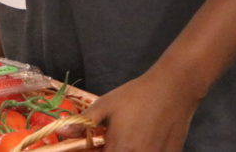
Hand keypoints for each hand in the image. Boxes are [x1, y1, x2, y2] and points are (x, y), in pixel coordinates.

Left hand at [79, 67, 201, 151]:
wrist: (173, 89)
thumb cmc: (137, 95)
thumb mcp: (106, 104)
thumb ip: (84, 122)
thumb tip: (62, 132)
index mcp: (120, 149)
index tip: (95, 145)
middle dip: (110, 151)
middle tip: (112, 140)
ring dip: (127, 150)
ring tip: (129, 137)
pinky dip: (145, 149)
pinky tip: (145, 139)